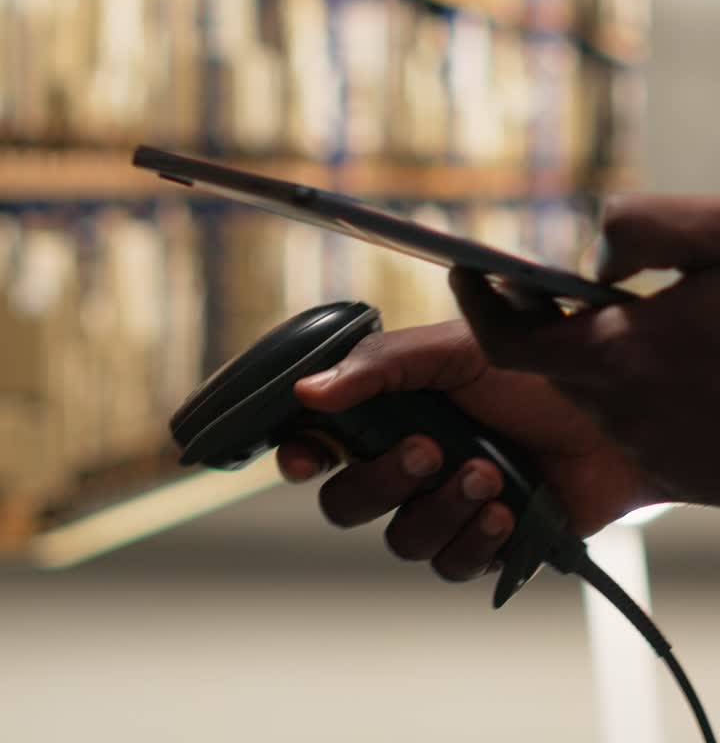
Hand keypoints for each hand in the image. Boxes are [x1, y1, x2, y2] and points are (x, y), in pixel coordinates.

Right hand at [277, 319, 656, 581]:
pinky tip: (506, 513)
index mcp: (391, 410)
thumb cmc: (535, 372)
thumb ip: (380, 366)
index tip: (306, 456)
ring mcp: (444, 505)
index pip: (320, 441)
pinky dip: (474, 540)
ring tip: (489, 476)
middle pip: (346, 502)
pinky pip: (451, 564)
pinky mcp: (484, 542)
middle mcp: (408, 461)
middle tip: (430, 450)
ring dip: (440, 509)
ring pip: (401, 539)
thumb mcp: (456, 351)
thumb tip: (307, 391)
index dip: (300, 454)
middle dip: (382, 481)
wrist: (615, 418)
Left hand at [452, 195, 719, 509]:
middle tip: (561, 281)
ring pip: (595, 397)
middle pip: (551, 367)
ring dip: (600, 357)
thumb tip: (597, 258)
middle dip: (547, 322)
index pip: (506, 343)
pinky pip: (637, 428)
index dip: (478, 303)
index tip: (466, 268)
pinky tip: (686, 364)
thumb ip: (647, 227)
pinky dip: (640, 393)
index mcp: (624, 352)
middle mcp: (627, 413)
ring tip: (645, 316)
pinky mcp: (686, 478)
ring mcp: (656, 454)